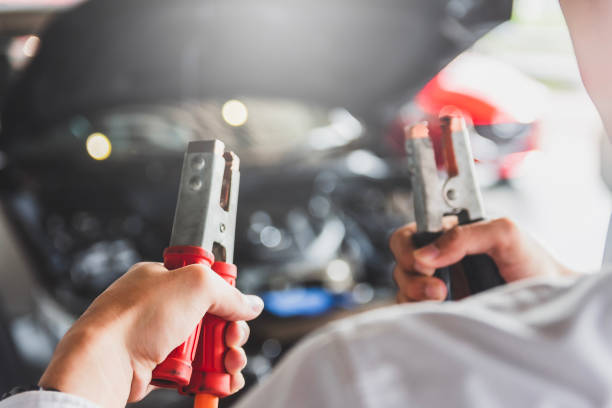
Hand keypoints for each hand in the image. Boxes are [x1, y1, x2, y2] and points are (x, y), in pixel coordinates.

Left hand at [39, 262, 263, 406]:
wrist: (104, 362)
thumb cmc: (135, 318)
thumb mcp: (195, 285)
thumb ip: (228, 291)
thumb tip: (250, 304)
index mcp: (164, 278)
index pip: (206, 281)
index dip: (226, 296)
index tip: (236, 309)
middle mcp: (161, 306)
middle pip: (212, 318)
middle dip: (230, 333)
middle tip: (233, 340)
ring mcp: (158, 337)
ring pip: (206, 346)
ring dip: (225, 357)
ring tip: (231, 365)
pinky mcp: (157, 366)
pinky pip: (193, 370)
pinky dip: (210, 377)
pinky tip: (221, 381)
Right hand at [389, 217, 575, 301]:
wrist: (553, 301)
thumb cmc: (534, 263)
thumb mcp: (506, 234)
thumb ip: (466, 235)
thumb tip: (427, 253)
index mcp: (450, 234)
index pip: (410, 234)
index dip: (408, 247)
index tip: (423, 261)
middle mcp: (440, 258)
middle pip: (402, 262)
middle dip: (412, 275)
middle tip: (437, 288)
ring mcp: (439, 285)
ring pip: (403, 288)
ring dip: (416, 294)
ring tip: (444, 300)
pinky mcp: (443, 310)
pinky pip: (414, 310)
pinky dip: (420, 311)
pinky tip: (443, 311)